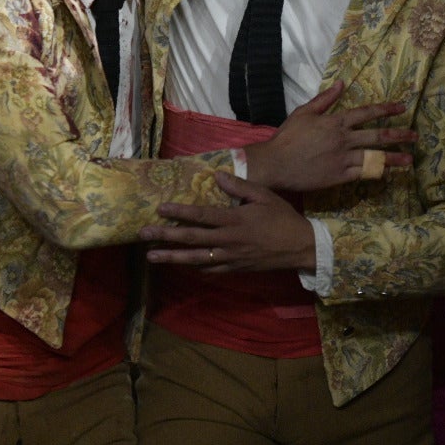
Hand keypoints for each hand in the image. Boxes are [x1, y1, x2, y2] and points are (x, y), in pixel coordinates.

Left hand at [140, 173, 315, 272]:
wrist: (301, 248)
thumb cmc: (283, 218)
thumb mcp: (264, 196)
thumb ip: (240, 187)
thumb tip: (217, 175)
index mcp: (235, 221)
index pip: (201, 216)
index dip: (179, 213)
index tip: (160, 209)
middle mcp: (229, 241)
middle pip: (192, 239)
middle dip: (165, 237)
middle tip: (143, 235)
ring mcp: (231, 258)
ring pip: (196, 259)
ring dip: (172, 258)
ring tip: (151, 257)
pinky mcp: (235, 269)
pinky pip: (210, 269)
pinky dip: (193, 267)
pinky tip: (180, 265)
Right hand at [244, 81, 415, 190]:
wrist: (276, 164)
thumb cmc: (287, 137)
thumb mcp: (304, 113)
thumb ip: (325, 99)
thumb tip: (341, 84)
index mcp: (335, 122)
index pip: (366, 113)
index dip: (385, 110)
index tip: (401, 108)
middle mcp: (344, 139)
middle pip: (377, 136)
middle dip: (398, 135)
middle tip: (414, 135)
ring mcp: (343, 159)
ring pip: (374, 157)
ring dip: (394, 158)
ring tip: (409, 159)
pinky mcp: (340, 176)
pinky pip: (363, 173)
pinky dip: (376, 172)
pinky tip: (387, 172)